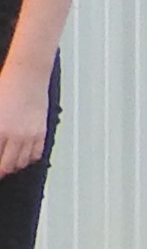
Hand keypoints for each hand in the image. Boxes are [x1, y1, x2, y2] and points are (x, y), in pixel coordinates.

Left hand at [0, 52, 46, 178]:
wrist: (27, 77)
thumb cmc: (5, 88)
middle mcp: (15, 136)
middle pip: (6, 166)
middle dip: (0, 171)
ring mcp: (30, 136)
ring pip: (21, 163)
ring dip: (12, 167)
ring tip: (6, 166)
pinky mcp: (41, 132)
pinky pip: (36, 154)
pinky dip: (27, 159)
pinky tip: (21, 157)